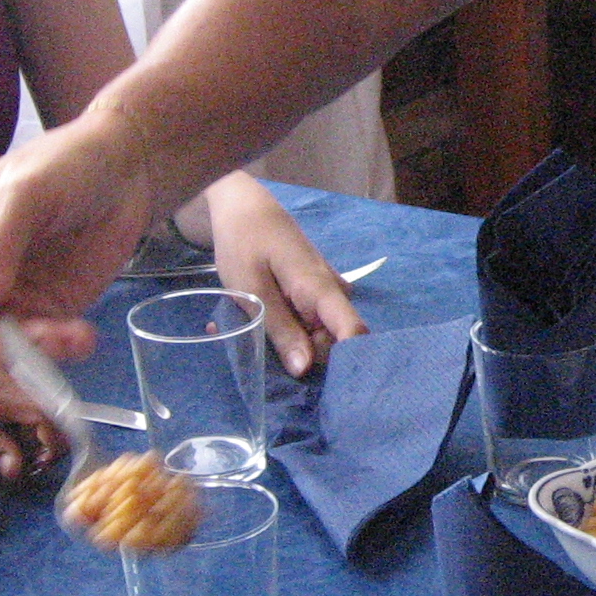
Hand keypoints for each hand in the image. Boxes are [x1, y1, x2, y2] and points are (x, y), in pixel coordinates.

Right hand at [0, 106, 157, 365]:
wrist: (130, 166)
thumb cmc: (69, 162)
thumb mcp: (28, 192)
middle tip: (36, 353)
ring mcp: (11, 293)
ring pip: (6, 341)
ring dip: (35, 351)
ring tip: (73, 338)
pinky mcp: (48, 307)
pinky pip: (45, 339)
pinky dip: (61, 346)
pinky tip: (84, 338)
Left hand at [0, 307, 65, 483]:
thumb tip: (16, 467)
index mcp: (3, 384)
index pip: (48, 416)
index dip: (50, 445)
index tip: (35, 466)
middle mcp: (20, 375)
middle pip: (55, 413)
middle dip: (48, 445)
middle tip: (25, 465)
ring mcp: (21, 371)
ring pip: (47, 408)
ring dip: (39, 435)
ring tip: (15, 452)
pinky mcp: (17, 372)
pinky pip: (35, 400)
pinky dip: (29, 421)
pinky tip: (10, 432)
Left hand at [205, 174, 368, 377]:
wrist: (241, 205)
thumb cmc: (245, 242)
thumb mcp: (252, 288)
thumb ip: (279, 328)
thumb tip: (306, 369)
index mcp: (320, 290)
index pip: (353, 332)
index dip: (349, 362)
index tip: (327, 389)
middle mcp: (330, 292)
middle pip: (334, 341)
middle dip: (305, 358)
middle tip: (261, 361)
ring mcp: (323, 291)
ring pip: (319, 334)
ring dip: (291, 344)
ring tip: (249, 338)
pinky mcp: (312, 292)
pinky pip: (308, 321)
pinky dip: (287, 329)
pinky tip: (256, 326)